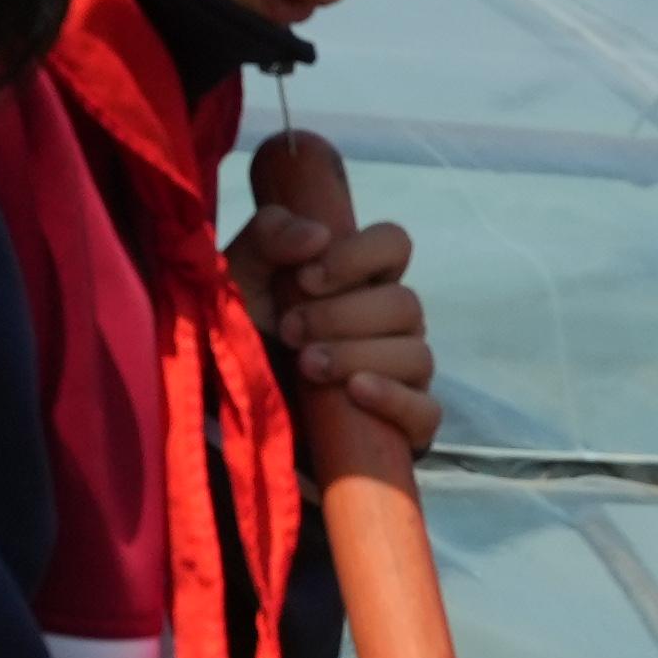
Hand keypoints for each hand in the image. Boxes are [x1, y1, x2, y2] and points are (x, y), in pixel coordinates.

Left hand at [235, 129, 439, 460]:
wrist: (231, 406)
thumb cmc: (241, 333)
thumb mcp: (239, 276)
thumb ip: (269, 237)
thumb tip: (318, 234)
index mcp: (362, 280)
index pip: (394, 244)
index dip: (360, 255)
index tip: (307, 278)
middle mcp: (391, 323)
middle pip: (404, 304)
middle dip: (341, 317)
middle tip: (288, 331)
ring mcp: (404, 373)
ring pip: (416, 354)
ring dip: (357, 356)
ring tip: (306, 366)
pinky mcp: (405, 423)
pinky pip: (425, 410)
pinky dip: (393, 398)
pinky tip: (354, 393)